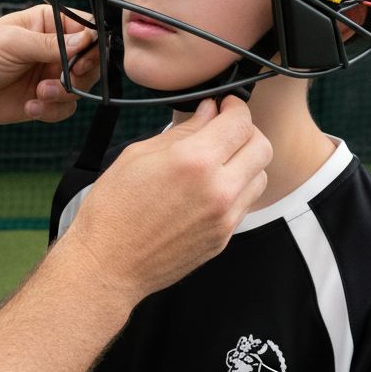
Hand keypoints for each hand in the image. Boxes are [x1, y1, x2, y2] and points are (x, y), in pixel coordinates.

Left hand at [0, 4, 98, 124]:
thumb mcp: (12, 43)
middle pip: (91, 60)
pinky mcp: (47, 99)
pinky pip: (66, 107)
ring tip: (38, 94)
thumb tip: (86, 41)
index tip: (83, 59)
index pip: (86, 28)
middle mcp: (55, 48)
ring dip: (63, 94)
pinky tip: (30, 107)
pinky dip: (51, 111)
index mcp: (48, 23)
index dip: (92, 44)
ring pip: (82, 87)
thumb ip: (48, 43)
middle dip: (80, 74)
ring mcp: (52, 74)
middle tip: (65, 80)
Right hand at [58, 96, 271, 301]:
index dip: (236, 108)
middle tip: (226, 130)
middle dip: (247, 132)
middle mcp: (218, 189)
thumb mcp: (138, 155)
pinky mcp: (224, 238)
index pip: (240, 123)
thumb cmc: (113, 209)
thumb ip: (182, 131)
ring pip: (260, 176)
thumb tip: (208, 112)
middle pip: (262, 147)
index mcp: (195, 161)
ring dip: (246, 162)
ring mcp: (225, 217)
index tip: (226, 107)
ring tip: (219, 161)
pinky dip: (236, 188)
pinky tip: (209, 188)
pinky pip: (245, 203)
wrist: (109, 264)